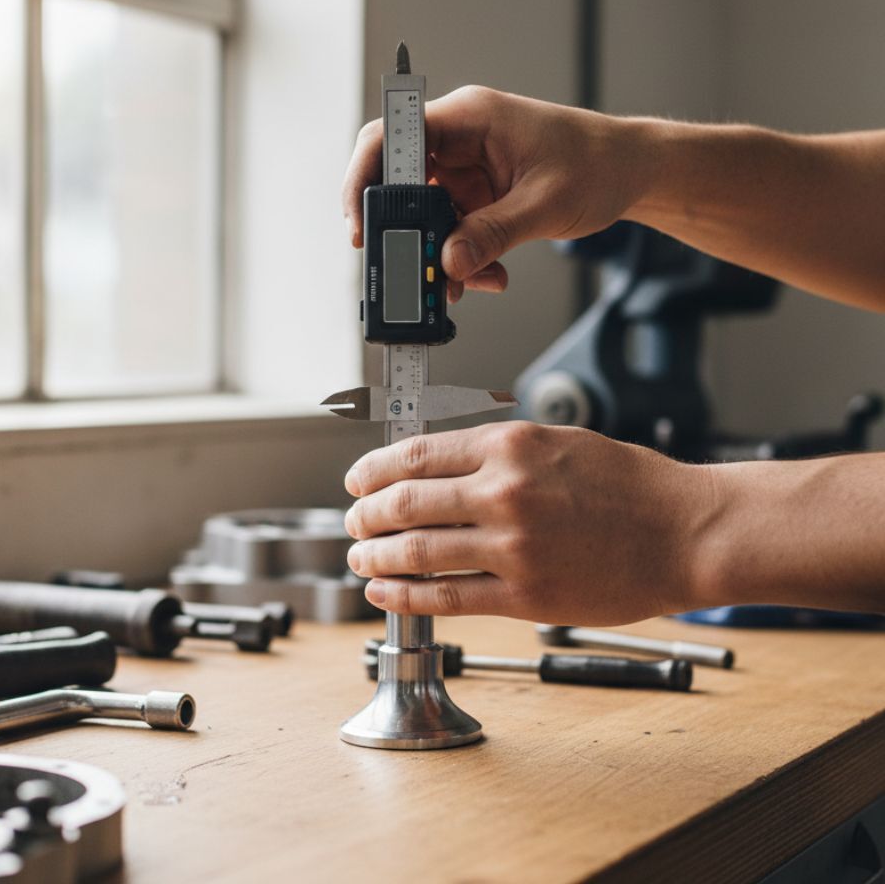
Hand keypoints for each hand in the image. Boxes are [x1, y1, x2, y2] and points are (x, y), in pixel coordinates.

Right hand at [342, 87, 648, 300]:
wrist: (631, 171)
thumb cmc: (597, 164)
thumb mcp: (545, 203)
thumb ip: (493, 234)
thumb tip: (448, 262)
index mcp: (468, 117)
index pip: (392, 136)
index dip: (365, 176)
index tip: (360, 221)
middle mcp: (457, 139)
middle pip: (398, 180)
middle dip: (399, 229)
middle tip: (403, 266)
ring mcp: (464, 169)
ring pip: (422, 214)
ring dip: (434, 252)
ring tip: (458, 283)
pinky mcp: (474, 195)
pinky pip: (448, 229)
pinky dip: (458, 257)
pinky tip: (482, 276)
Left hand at [343, 422, 714, 625]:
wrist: (686, 531)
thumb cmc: (629, 484)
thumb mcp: (557, 441)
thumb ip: (495, 453)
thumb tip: (435, 468)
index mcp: (508, 446)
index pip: (413, 456)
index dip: (372, 471)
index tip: (356, 482)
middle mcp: (503, 492)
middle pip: (403, 504)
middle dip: (364, 516)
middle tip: (353, 524)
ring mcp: (512, 546)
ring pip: (416, 552)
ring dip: (375, 558)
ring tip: (361, 560)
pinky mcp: (525, 595)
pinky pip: (446, 596)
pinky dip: (405, 596)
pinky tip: (386, 594)